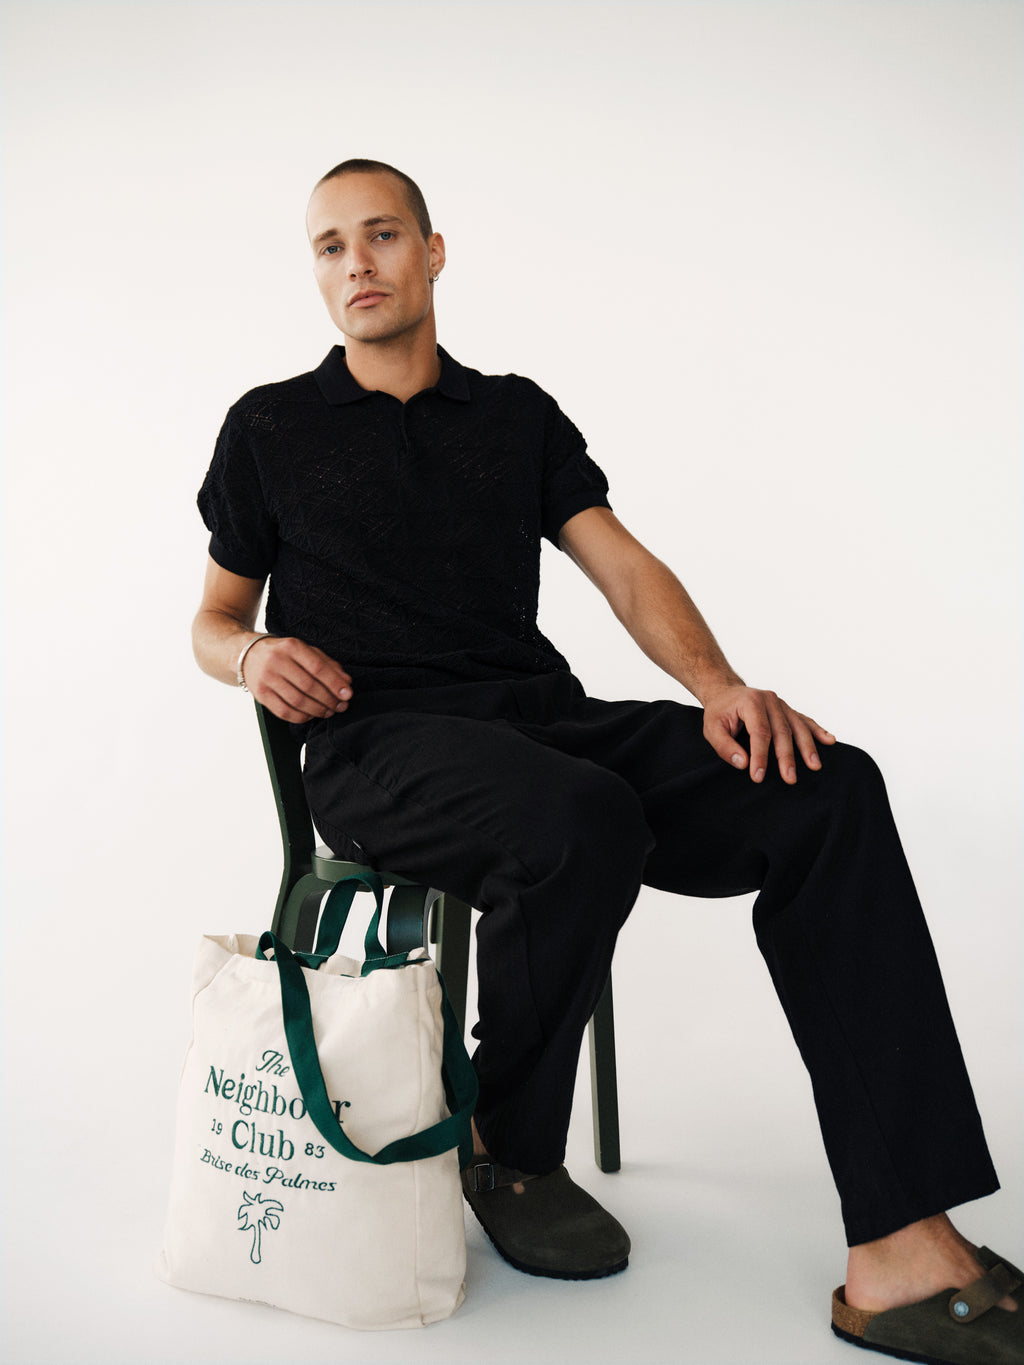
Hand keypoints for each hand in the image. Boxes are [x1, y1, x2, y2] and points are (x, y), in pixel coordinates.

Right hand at [241, 636, 352, 722]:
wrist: (247, 654)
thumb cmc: (283, 653)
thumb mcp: (304, 650)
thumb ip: (327, 663)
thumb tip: (346, 682)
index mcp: (291, 646)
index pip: (317, 667)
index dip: (334, 683)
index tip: (347, 694)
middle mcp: (276, 661)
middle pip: (309, 686)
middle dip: (329, 699)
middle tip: (341, 706)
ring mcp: (266, 678)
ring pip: (297, 701)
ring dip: (317, 710)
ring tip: (328, 712)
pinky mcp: (260, 694)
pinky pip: (284, 712)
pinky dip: (301, 717)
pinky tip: (311, 715)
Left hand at [701, 683, 834, 783]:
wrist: (726, 692)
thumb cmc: (719, 712)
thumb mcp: (711, 729)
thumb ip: (724, 746)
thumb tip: (743, 764)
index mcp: (751, 702)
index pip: (759, 732)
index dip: (760, 756)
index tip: (758, 776)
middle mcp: (770, 700)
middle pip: (782, 731)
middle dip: (786, 756)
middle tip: (790, 779)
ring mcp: (781, 704)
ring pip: (797, 726)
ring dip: (807, 747)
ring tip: (814, 765)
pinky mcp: (787, 709)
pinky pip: (804, 720)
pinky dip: (817, 731)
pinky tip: (829, 740)